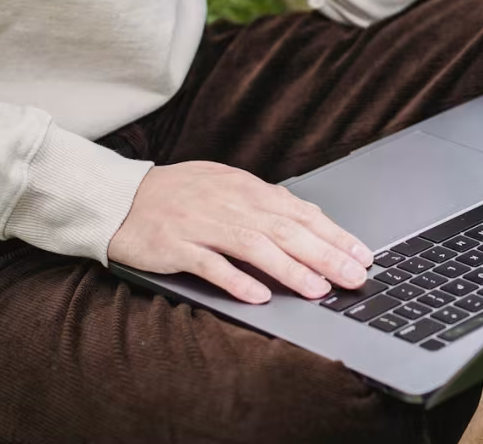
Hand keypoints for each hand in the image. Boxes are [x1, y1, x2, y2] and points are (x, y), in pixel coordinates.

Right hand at [108, 160, 374, 303]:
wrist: (119, 197)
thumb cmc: (179, 194)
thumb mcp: (227, 187)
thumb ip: (265, 204)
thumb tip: (310, 221)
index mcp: (246, 189)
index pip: (300, 212)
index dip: (334, 234)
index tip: (362, 255)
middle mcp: (229, 204)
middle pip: (286, 230)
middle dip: (325, 255)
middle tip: (354, 277)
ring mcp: (202, 224)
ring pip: (254, 247)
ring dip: (289, 270)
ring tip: (317, 290)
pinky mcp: (175, 246)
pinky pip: (209, 264)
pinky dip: (235, 280)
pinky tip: (257, 295)